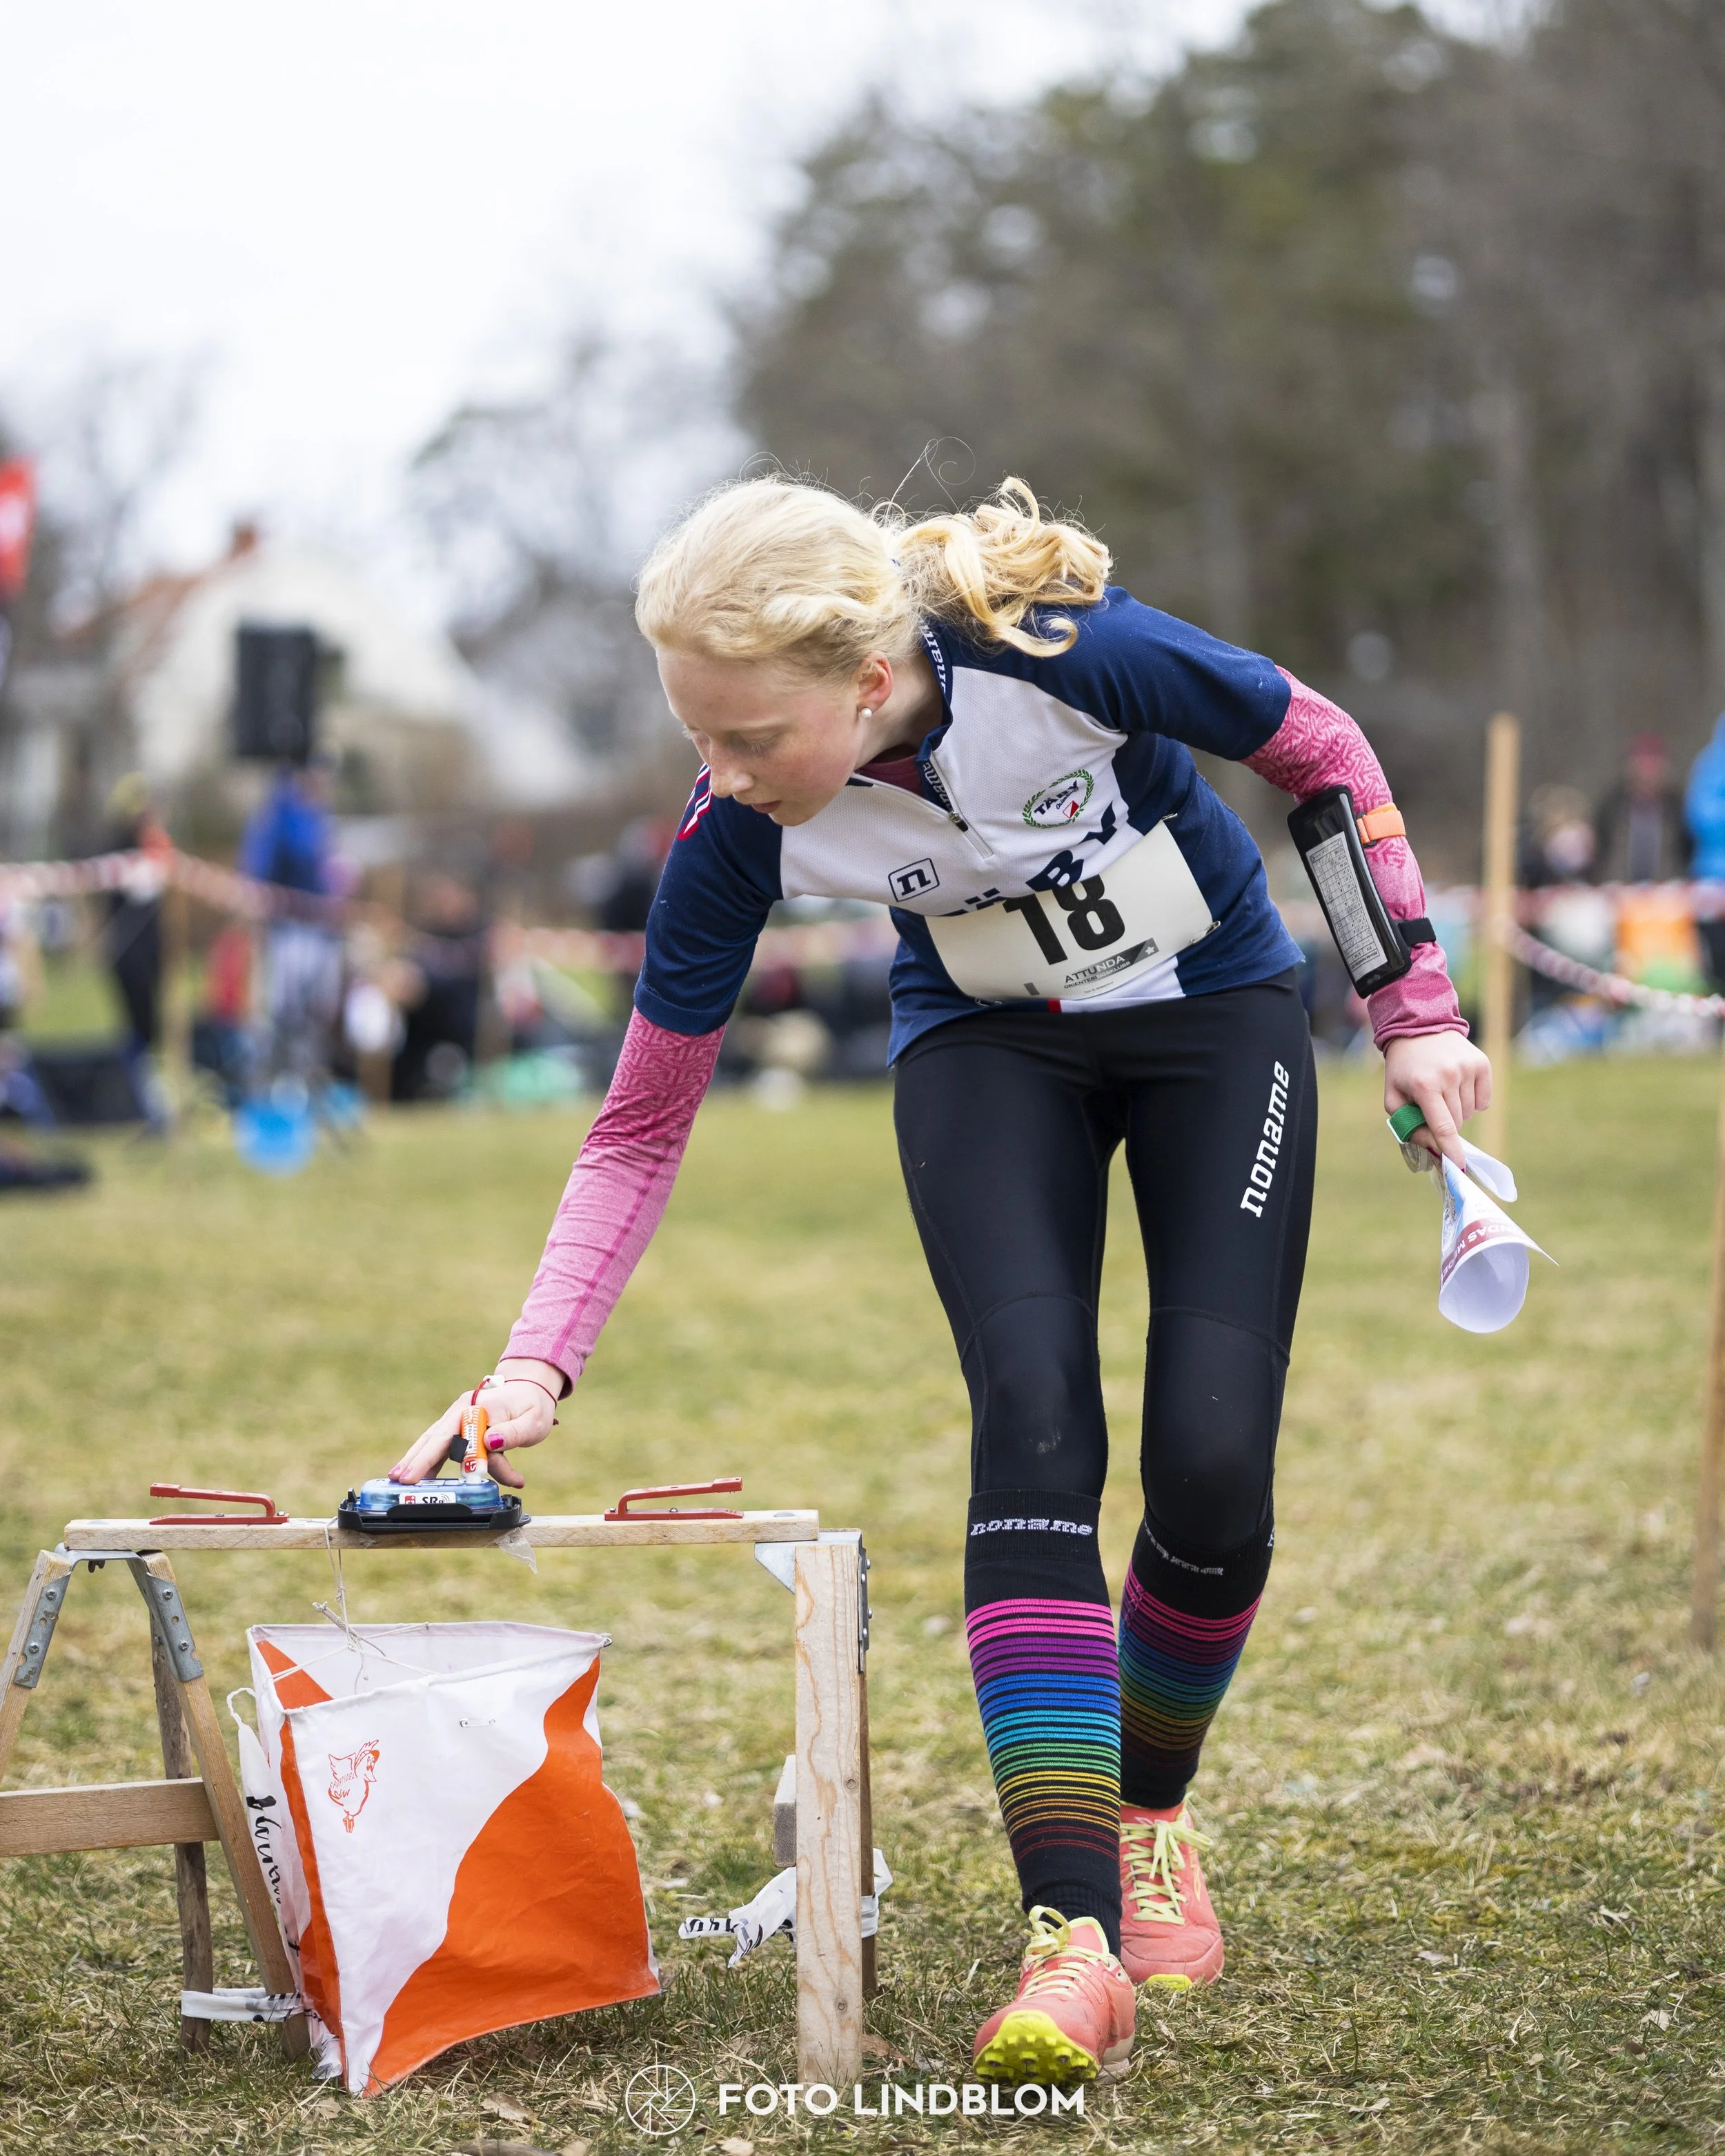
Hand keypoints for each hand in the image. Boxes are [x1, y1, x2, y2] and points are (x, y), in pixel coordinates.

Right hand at [390, 1361, 563, 1491]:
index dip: (433, 1458)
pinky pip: (441, 1445)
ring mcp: (457, 1419)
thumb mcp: (533, 1422)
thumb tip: (489, 1444)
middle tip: (398, 1479)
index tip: (418, 1476)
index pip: (454, 1437)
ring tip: (396, 1478)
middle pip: (434, 1438)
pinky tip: (417, 1474)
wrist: (530, 1389)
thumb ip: (513, 1434)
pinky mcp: (458, 1427)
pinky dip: (428, 1459)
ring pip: (432, 1441)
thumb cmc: (533, 1406)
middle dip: (416, 1459)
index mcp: (477, 1408)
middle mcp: (462, 1412)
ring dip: (416, 1460)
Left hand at [1383, 1030, 1492, 1169]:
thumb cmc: (1404, 1070)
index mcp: (1424, 1085)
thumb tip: (1432, 1148)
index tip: (1457, 1167)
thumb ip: (1408, 1125)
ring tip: (1444, 1091)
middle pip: (1457, 1123)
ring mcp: (1468, 1068)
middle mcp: (1449, 1075)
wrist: (1421, 1029)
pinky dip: (1474, 1101)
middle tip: (1433, 1106)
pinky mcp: (1482, 1064)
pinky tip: (1459, 1085)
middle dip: (1446, 1123)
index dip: (1450, 1149)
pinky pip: (1484, 1100)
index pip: (1443, 1126)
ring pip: (1471, 1112)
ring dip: (1459, 1111)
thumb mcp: (1394, 1097)